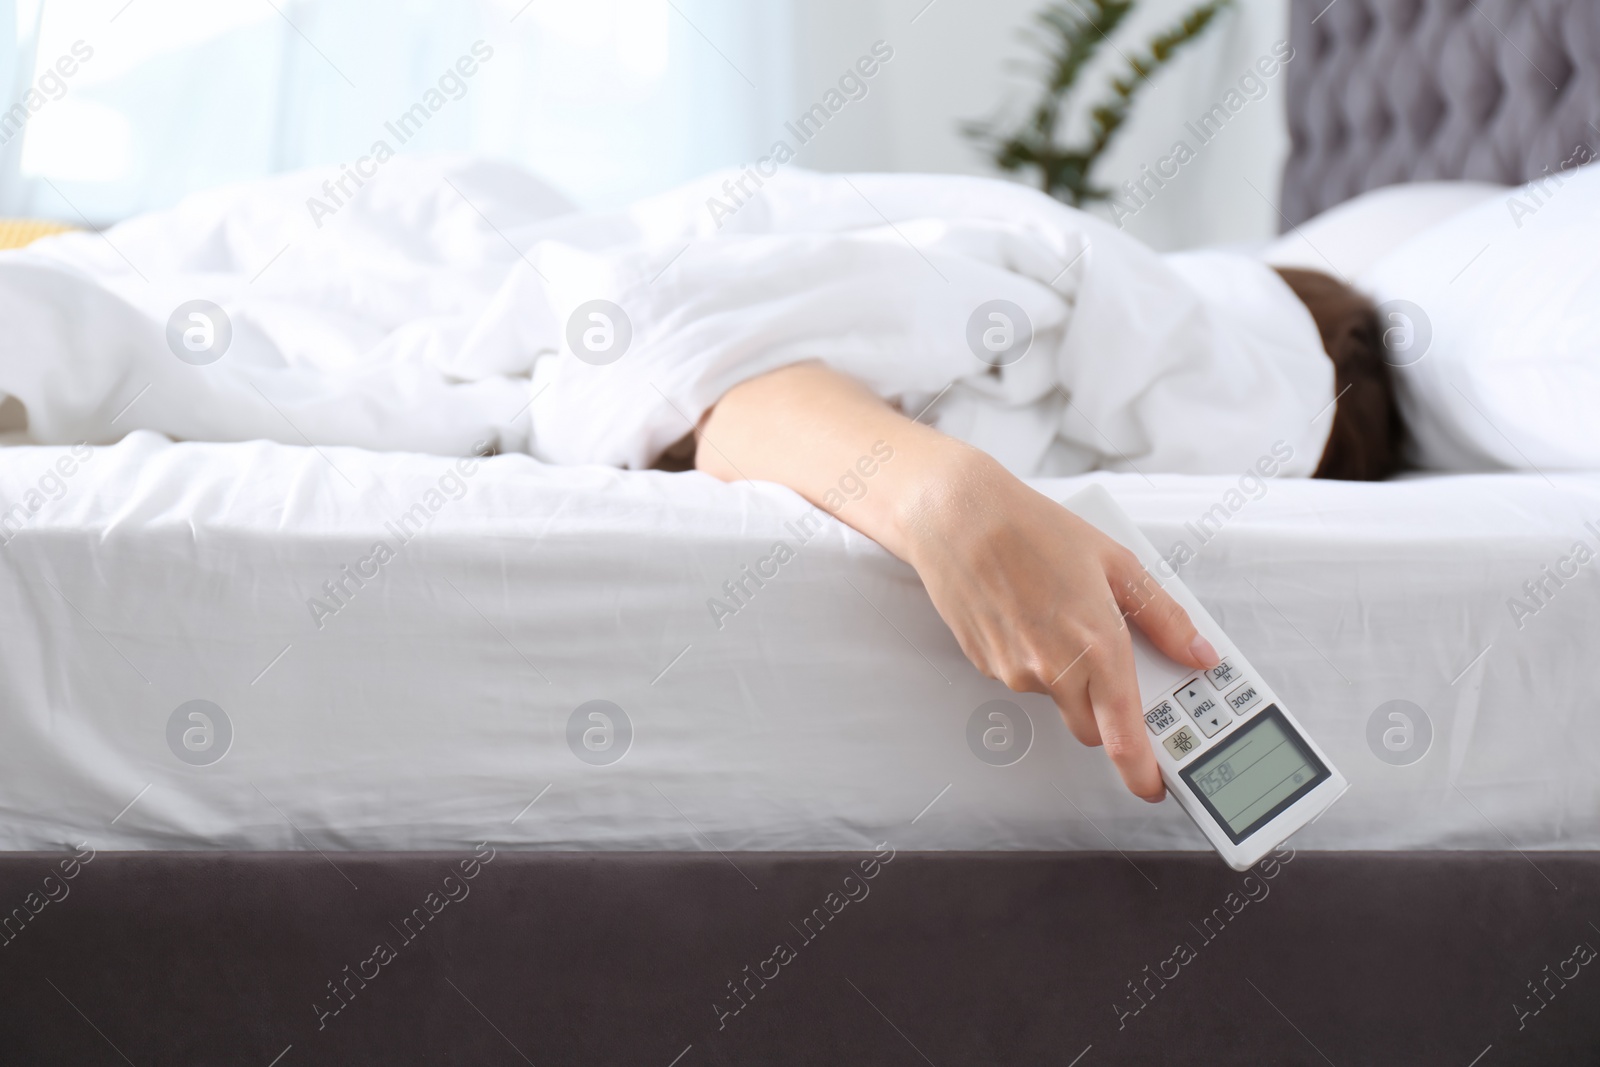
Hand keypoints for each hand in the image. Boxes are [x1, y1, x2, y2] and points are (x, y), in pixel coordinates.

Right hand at [693, 362, 1216, 800]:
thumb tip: (1198, 651)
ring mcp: (1015, 671)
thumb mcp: (1117, 562)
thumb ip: (1165, 616)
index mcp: (1096, 644)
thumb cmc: (1032, 530)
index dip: (1143, 770)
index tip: (1158, 785)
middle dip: (1109, 712)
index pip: (1124, 734)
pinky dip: (1035, 657)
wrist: (956, 517)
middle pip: (1093, 728)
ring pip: (1056, 699)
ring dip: (1068, 676)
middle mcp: (1054, 668)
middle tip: (1115, 668)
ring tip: (1063, 613)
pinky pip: (1023, 677)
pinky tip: (1032, 611)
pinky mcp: (986, 664)